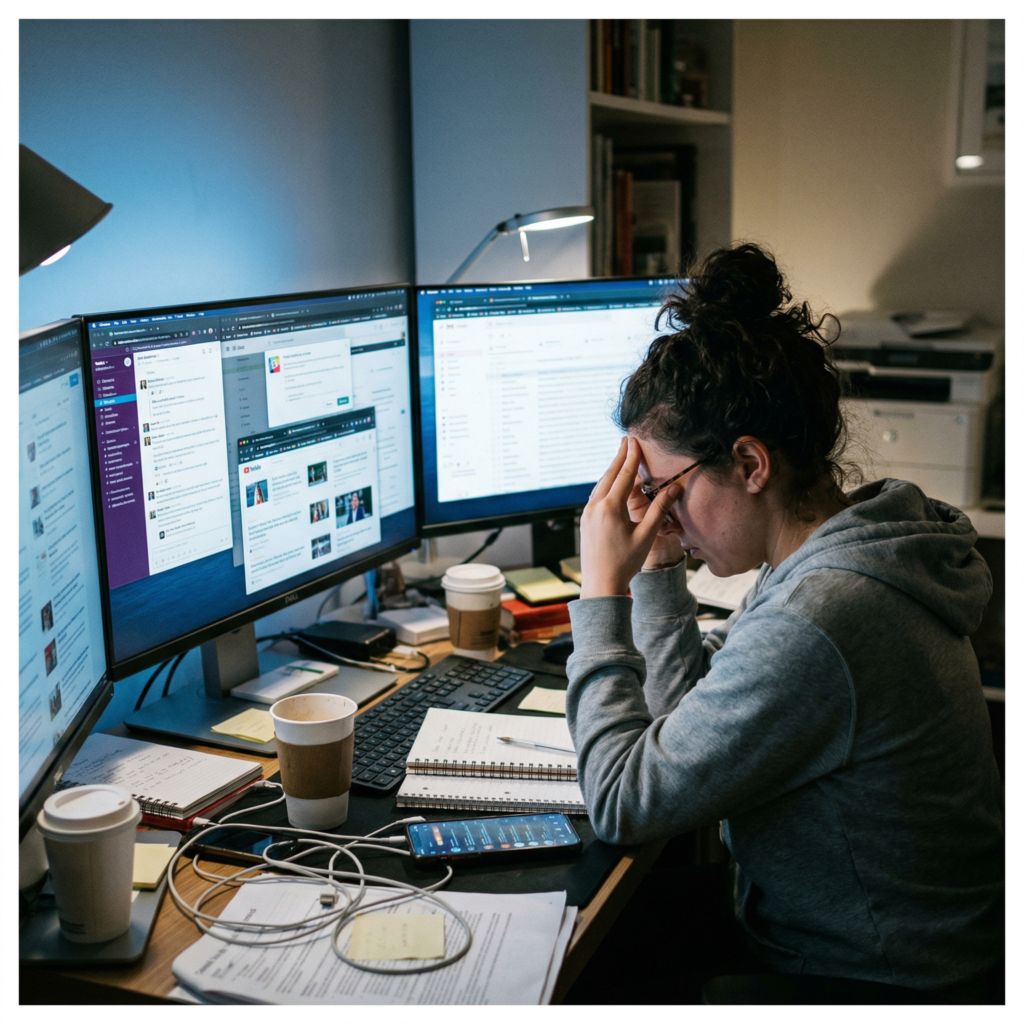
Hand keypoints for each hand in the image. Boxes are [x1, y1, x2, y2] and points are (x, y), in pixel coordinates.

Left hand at [579, 438, 681, 597]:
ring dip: (612, 470)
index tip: (635, 440)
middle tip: (626, 440)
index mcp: (610, 508)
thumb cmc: (625, 563)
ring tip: (620, 457)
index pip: (624, 475)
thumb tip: (674, 488)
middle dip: (619, 457)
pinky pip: (596, 495)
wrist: (601, 584)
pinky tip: (610, 483)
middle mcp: (595, 507)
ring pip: (600, 485)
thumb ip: (659, 510)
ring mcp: (587, 513)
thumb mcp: (646, 535)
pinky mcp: (585, 521)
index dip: (631, 457)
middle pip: (609, 475)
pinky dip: (605, 484)